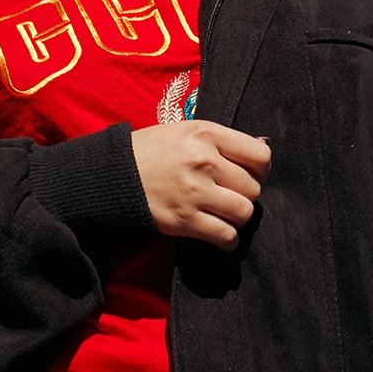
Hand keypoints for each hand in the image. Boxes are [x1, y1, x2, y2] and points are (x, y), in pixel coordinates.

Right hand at [131, 120, 270, 251]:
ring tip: (223, 214)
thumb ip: (221, 140)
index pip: (260, 155)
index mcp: (205, 134)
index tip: (249, 175)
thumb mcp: (185, 131)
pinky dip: (228, 240)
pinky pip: (225, 236)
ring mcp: (194, 192)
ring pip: (244, 212)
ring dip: (237, 217)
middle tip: (230, 195)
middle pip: (253, 187)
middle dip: (245, 194)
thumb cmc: (149, 150)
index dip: (261, 170)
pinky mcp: (184, 220)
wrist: (111, 175)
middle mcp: (203, 161)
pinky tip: (220, 236)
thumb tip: (261, 150)